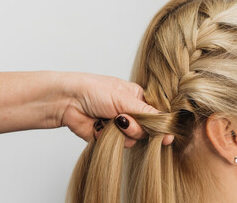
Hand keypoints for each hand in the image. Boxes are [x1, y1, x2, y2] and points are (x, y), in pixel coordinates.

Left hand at [57, 72, 173, 147]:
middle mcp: (130, 112)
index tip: (166, 135)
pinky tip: (101, 126)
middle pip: (148, 129)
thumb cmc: (94, 90)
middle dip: (137, 127)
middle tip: (123, 118)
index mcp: (137, 98)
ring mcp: (120, 126)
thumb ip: (147, 112)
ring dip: (124, 132)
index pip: (157, 114)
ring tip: (110, 119)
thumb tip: (168, 124)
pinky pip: (120, 145)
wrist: (68, 101)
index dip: (161, 125)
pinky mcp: (109, 137)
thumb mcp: (123, 97)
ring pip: (135, 139)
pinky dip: (112, 138)